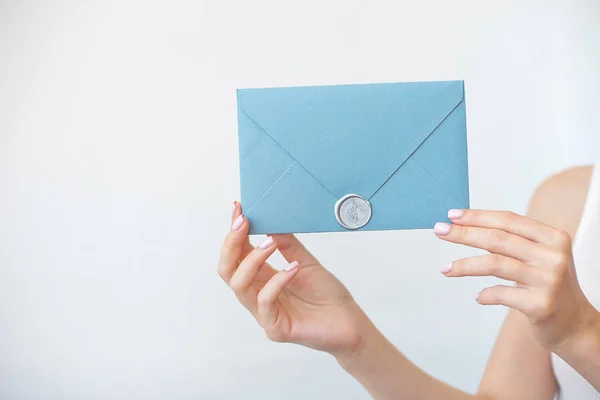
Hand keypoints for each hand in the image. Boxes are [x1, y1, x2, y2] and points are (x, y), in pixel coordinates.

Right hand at [217, 202, 367, 355]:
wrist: (349, 322)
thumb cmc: (327, 294)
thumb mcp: (305, 261)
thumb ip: (287, 244)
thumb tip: (270, 219)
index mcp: (262, 278)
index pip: (238, 254)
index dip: (234, 232)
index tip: (238, 208)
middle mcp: (257, 294)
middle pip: (227, 270)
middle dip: (232, 244)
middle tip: (244, 222)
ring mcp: (263, 313)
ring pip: (239, 285)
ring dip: (253, 259)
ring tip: (271, 243)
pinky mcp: (274, 328)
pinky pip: (265, 302)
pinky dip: (277, 281)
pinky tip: (293, 268)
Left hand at [434, 209, 599, 350]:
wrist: (576, 325)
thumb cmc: (549, 285)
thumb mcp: (539, 257)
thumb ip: (512, 242)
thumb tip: (466, 227)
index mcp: (554, 237)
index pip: (508, 220)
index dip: (478, 216)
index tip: (453, 215)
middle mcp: (553, 256)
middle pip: (498, 239)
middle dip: (464, 234)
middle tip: (440, 231)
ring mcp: (549, 280)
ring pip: (494, 264)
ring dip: (464, 265)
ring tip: (445, 269)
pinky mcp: (541, 304)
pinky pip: (500, 294)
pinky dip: (484, 294)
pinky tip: (478, 297)